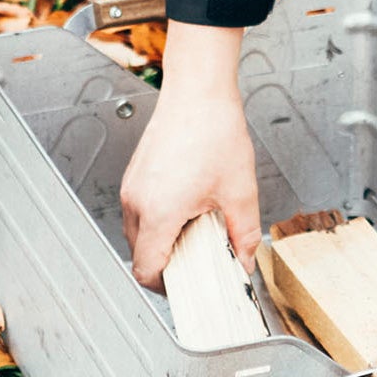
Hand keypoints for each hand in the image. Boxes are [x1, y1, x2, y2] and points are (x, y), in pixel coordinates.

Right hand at [120, 22, 260, 288]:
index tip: (190, 284)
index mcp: (160, 212)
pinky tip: (187, 208)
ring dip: (162, 242)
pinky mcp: (135, 175)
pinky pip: (139, 212)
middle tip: (200, 259)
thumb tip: (243, 261)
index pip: (147, 270)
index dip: (167, 286)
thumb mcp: (240, 191)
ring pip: (137, 235)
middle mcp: (137, 202)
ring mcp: (132, 187)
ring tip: (196, 230)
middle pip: (140, 255)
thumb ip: (244, 235)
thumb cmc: (214, 130)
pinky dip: (157, 221)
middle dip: (169, 263)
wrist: (198, 90)